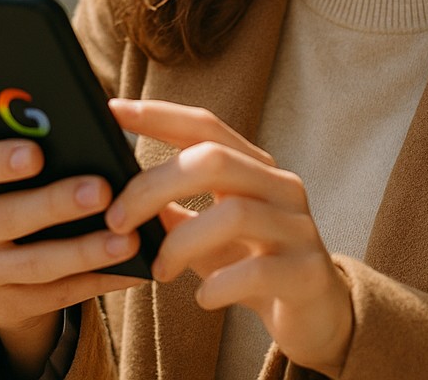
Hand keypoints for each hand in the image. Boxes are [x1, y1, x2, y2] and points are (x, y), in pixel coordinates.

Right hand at [0, 139, 146, 376]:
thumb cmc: (24, 192)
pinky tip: (133, 269)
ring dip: (86, 251)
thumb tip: (94, 132)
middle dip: (56, 204)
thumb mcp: (16, 174)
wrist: (2, 264)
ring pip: (34, 264)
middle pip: (5, 217)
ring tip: (130, 240)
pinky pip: (56, 295)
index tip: (37, 152)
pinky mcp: (2, 306)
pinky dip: (98, 280)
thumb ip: (40, 151)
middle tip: (103, 191)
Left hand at [105, 99, 353, 377]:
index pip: (206, 127)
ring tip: (160, 270)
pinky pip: (257, 271)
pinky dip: (218, 286)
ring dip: (180, 242)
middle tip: (117, 219)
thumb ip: (172, 211)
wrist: (315, 317)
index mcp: (255, 168)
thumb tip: (118, 194)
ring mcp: (299, 228)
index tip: (112, 110)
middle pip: (214, 160)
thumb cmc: (252, 267)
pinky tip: (203, 298)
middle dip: (154, 185)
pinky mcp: (307, 272)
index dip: (159, 115)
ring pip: (234, 213)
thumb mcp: (207, 236)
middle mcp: (281, 187)